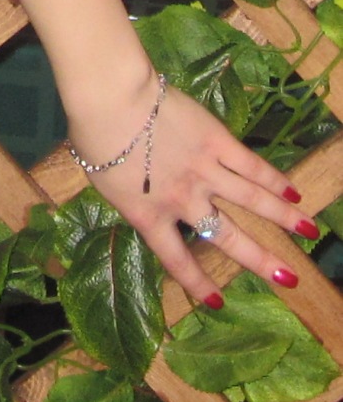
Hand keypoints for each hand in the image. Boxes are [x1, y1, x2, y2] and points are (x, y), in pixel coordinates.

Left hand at [68, 65, 318, 307]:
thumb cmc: (93, 136)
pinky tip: (294, 191)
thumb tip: (139, 195)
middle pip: (226, 236)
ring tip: (309, 232)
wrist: (111, 99)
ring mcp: (204, 171)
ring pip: (252, 200)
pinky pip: (251, 165)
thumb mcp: (102, 180)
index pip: (176, 258)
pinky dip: (275, 180)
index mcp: (148, 215)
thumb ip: (129, 195)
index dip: (196, 281)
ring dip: (284, 218)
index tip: (217, 302)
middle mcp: (182, 200)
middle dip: (260, 260)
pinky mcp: (217, 141)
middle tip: (288, 279)